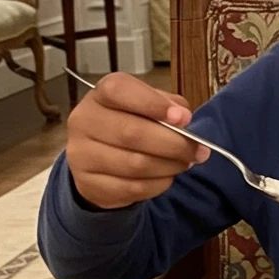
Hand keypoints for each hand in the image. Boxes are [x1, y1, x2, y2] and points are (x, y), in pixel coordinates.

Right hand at [65, 72, 210, 209]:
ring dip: (169, 166)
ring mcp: (80, 154)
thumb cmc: (132, 122)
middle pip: (131, 133)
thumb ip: (170, 105)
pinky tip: (166, 177)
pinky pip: (131, 188)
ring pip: (134, 164)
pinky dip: (157, 184)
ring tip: (185, 163)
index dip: (153, 103)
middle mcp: (83, 120)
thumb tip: (183, 118)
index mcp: (101, 94)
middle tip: (198, 150)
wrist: (99, 157)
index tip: (183, 118)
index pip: (119, 91)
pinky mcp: (87, 184)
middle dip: (174, 144)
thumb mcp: (150, 104)